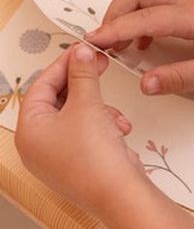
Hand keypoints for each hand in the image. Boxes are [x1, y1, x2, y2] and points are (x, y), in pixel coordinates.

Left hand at [15, 44, 147, 213]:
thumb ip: (83, 73)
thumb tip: (80, 53)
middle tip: (97, 64)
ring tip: (112, 105)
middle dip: (83, 83)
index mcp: (29, 130)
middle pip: (58, 98)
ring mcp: (58, 152)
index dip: (64, 64)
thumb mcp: (87, 103)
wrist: (117, 189)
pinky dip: (103, 121)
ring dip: (98, 104)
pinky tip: (117, 125)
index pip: (42, 85)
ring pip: (76, 112)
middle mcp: (38, 143)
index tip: (82, 50)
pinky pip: (87, 127)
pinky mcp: (78, 157)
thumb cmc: (93, 157)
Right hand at [85, 0, 193, 94]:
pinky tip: (142, 45)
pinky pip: (157, 4)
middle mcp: (188, 1)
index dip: (115, 29)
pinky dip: (139, 17)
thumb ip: (180, 78)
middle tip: (105, 43)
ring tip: (119, 46)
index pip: (145, 17)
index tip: (91, 43)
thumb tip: (144, 84)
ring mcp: (190, 1)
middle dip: (115, 12)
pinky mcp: (192, 8)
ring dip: (126, 13)